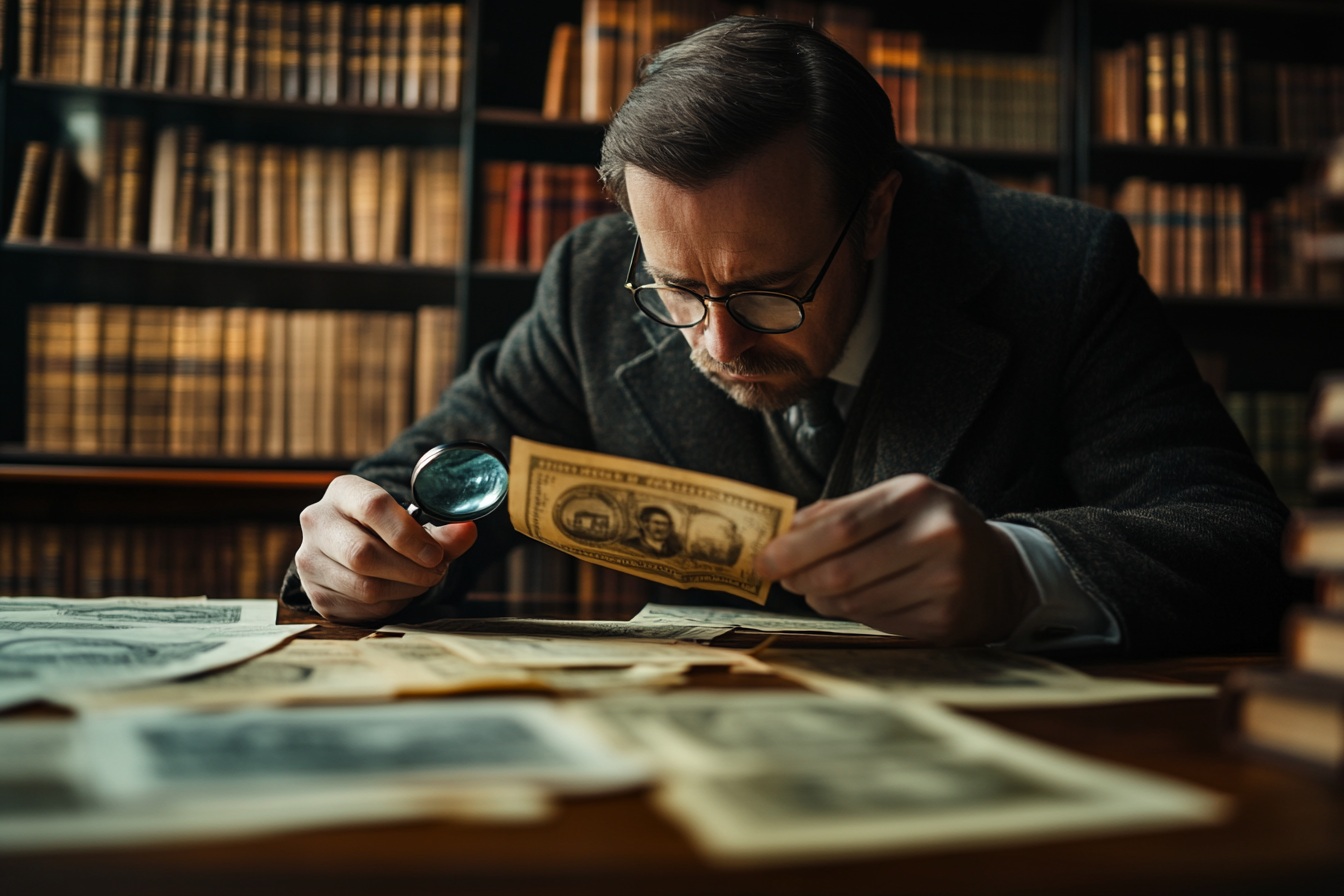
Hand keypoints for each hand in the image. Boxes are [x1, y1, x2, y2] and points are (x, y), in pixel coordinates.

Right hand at [295, 475, 478, 622]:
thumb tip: (468, 530)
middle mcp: (317, 522)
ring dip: (403, 590)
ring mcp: (310, 560)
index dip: (409, 535)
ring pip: (363, 586)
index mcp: (344, 491)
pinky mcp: (315, 594)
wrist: (353, 549)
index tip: (435, 554)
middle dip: (409, 569)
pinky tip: (397, 592)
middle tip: (435, 572)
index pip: (374, 507)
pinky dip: (388, 605)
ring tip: (420, 581)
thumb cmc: (389, 531)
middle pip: (364, 554)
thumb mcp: (416, 525)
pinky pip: (360, 607)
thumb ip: (444, 531)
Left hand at [756, 475, 1035, 644]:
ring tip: (813, 588)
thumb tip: (783, 532)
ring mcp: (944, 582)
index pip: (841, 526)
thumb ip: (840, 512)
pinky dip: (851, 614)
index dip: (794, 547)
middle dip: (799, 577)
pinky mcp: (945, 620)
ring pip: (855, 601)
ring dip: (821, 598)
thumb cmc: (933, 530)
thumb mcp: (896, 502)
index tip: (763, 559)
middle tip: (780, 579)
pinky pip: (876, 622)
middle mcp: (936, 536)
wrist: (1001, 572)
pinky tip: (849, 602)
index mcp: (917, 496)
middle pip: (844, 569)